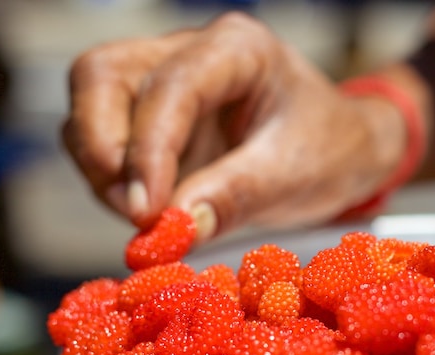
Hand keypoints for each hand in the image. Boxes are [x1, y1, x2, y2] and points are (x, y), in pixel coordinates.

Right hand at [61, 12, 409, 242]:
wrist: (344, 150)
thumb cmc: (330, 149)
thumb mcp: (294, 176)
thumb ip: (235, 196)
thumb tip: (175, 227)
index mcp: (236, 49)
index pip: (170, 86)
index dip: (148, 150)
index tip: (147, 210)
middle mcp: (187, 52)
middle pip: (102, 77)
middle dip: (103, 149)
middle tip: (134, 212)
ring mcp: (160, 80)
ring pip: (90, 104)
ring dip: (100, 168)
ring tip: (143, 217)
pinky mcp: (147, 118)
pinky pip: (100, 139)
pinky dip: (109, 180)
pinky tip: (145, 210)